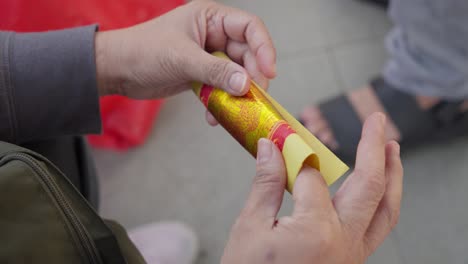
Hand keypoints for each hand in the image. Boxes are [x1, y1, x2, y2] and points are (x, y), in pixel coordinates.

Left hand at [95, 0, 275, 108]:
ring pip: (236, 74)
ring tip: (233, 110)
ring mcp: (208, 56)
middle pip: (247, 54)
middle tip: (253, 98)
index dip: (264, 48)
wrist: (117, 70)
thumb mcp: (182, 58)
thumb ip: (216, 72)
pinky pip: (221, 88)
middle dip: (251, 77)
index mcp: (210, 18)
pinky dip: (221, 102)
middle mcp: (213, 34)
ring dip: (236, 94)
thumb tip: (246, 84)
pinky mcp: (201, 74)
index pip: (250, 27)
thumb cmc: (143, 51)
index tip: (269, 72)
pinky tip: (213, 115)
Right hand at [222, 113, 402, 263]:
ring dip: (392, 177)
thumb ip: (265, 184)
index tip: (284, 138)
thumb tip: (270, 147)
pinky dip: (383, 204)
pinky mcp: (351, 262)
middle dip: (375, 149)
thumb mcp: (249, 229)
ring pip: (385, 210)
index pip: (311, 176)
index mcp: (315, 231)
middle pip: (369, 186)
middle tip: (377, 122)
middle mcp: (343, 242)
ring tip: (393, 150)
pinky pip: (378, 228)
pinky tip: (378, 190)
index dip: (296, 153)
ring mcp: (352, 255)